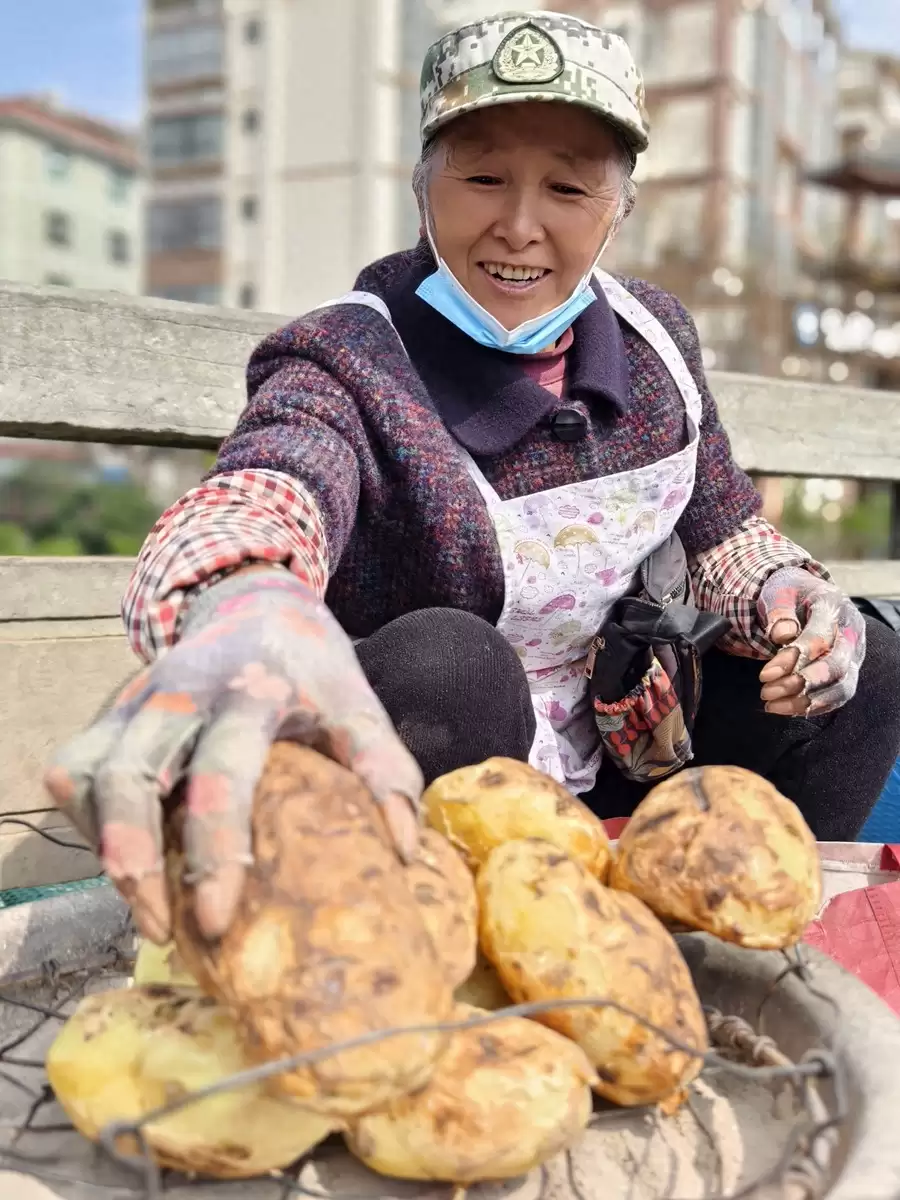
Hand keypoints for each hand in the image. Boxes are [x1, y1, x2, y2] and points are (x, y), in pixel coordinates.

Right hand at [43, 570, 421, 943]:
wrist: (257, 604)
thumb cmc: (311, 671)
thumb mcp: (357, 705)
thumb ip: (385, 768)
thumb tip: (403, 853)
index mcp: (250, 689)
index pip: (222, 773)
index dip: (215, 848)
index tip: (218, 917)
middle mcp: (179, 691)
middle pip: (132, 776)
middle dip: (136, 861)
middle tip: (164, 932)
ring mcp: (135, 701)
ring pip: (90, 777)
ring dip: (109, 852)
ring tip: (150, 915)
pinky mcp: (108, 715)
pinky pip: (75, 775)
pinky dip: (91, 825)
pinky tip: (130, 862)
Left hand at [757, 567, 865, 717]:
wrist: (806, 595)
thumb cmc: (791, 594)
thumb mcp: (780, 593)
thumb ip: (780, 612)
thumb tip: (783, 636)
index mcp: (834, 607)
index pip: (820, 637)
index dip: (794, 658)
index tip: (765, 675)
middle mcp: (851, 632)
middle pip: (836, 666)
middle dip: (800, 684)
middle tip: (766, 692)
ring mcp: (854, 654)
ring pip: (842, 687)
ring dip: (807, 701)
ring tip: (773, 706)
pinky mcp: (849, 671)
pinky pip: (838, 696)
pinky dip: (814, 706)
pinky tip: (786, 708)